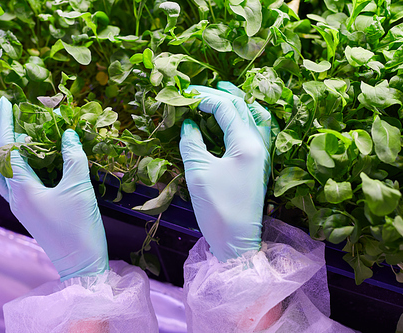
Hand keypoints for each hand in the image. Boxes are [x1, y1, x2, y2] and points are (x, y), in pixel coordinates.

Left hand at [0, 97, 108, 280]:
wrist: (80, 264)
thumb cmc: (78, 226)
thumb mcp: (79, 188)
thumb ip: (73, 158)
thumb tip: (68, 135)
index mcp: (22, 189)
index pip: (8, 148)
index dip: (6, 122)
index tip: (5, 101)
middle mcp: (16, 197)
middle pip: (0, 161)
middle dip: (2, 137)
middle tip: (7, 116)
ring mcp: (21, 207)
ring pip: (4, 176)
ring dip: (2, 156)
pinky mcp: (31, 214)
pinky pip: (14, 186)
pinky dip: (14, 171)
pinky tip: (19, 168)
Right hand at [180, 81, 271, 261]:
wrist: (237, 242)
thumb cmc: (217, 208)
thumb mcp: (198, 172)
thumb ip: (192, 142)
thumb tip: (188, 123)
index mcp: (246, 144)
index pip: (226, 108)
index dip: (205, 98)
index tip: (185, 95)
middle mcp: (259, 145)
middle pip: (243, 107)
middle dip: (221, 95)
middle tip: (200, 90)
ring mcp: (262, 156)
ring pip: (256, 117)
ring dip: (239, 103)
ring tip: (223, 93)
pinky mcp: (259, 166)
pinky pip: (258, 132)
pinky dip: (246, 118)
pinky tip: (235, 119)